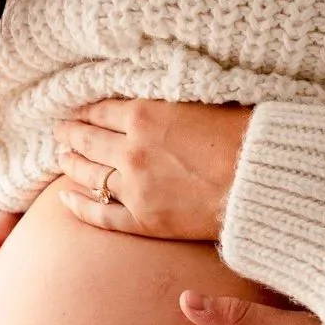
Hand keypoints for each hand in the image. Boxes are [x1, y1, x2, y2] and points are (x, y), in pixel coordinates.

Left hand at [53, 99, 251, 241]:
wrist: (263, 182)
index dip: (85, 111)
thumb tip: (155, 104)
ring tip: (63, 158)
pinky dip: (79, 207)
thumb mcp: (203, 104)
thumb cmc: (245, 136)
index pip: (101, 111)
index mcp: (145, 115)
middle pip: (88, 141)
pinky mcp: (144, 220)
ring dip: (71, 164)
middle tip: (61, 132)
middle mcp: (131, 150)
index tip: (77, 112)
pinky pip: (101, 215)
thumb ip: (169, 106)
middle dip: (71, 134)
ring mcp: (134, 188)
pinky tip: (64, 200)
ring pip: (89, 175)